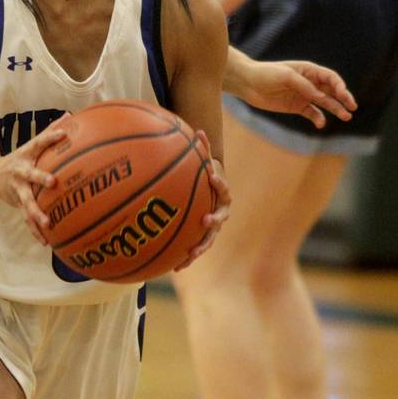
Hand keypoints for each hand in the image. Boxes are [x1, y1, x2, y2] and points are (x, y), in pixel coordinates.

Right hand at [0, 122, 68, 244]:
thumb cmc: (20, 158)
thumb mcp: (32, 144)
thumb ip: (50, 131)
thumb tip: (69, 115)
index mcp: (27, 155)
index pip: (39, 143)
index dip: (51, 137)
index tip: (64, 134)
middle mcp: (21, 172)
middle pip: (30, 175)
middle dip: (40, 178)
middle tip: (53, 182)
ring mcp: (18, 190)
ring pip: (27, 202)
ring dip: (36, 212)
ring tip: (47, 223)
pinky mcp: (18, 204)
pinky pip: (27, 219)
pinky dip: (35, 231)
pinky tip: (46, 242)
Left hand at [174, 133, 230, 270]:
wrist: (211, 196)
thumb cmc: (204, 178)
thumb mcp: (204, 163)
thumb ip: (202, 149)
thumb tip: (198, 130)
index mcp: (222, 194)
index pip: (223, 188)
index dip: (219, 183)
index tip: (212, 177)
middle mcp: (220, 212)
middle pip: (220, 218)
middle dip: (213, 220)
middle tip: (205, 220)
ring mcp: (213, 228)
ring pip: (208, 239)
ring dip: (200, 246)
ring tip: (191, 254)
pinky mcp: (203, 239)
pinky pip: (194, 250)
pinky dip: (186, 259)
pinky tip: (174, 268)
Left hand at [243, 59, 356, 127]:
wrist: (248, 83)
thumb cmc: (267, 74)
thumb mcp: (285, 76)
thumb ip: (303, 85)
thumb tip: (319, 96)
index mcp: (309, 71)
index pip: (330, 77)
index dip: (339, 85)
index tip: (343, 94)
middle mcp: (310, 83)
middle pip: (331, 91)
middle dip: (343, 98)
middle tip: (352, 107)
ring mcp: (304, 95)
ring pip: (324, 103)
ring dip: (335, 109)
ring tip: (346, 117)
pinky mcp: (296, 106)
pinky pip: (312, 113)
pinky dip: (318, 118)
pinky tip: (320, 124)